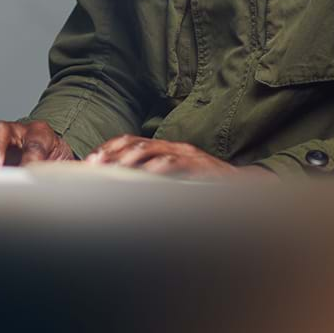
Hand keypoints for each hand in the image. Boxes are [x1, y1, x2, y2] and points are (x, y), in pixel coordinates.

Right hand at [0, 120, 73, 166]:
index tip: (26, 172)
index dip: (30, 155)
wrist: (48, 158)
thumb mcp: (65, 166)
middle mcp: (16, 130)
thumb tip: (73, 186)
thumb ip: (65, 173)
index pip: (35, 140)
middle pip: (0, 129)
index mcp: (41, 132)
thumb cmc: (55, 161)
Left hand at [87, 136, 273, 180]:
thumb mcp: (177, 181)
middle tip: (93, 164)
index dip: (110, 148)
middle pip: (136, 143)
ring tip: (113, 167)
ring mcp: (188, 155)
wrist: (243, 190)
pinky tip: (146, 175)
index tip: (90, 160)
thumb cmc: (206, 187)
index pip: (132, 142)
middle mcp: (175, 147)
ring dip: (130, 159)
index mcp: (167, 149)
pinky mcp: (200, 167)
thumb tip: (124, 188)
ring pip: (153, 150)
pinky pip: (176, 164)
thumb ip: (154, 180)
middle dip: (112, 153)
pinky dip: (159, 168)